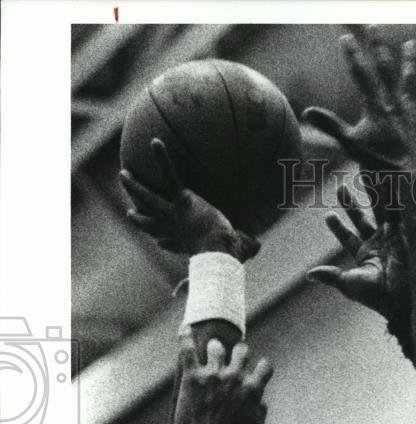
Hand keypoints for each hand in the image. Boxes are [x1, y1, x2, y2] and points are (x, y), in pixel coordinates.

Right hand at [119, 139, 259, 261]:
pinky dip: (162, 158)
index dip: (164, 242)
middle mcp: (174, 230)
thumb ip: (247, 247)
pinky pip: (169, 174)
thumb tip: (258, 247)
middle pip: (151, 224)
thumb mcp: (239, 251)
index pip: (170, 243)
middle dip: (139, 218)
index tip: (159, 241)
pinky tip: (156, 141)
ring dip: (135, 187)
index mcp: (185, 243)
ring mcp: (174, 214)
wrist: (220, 250)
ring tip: (124, 174)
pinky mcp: (181, 200)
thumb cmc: (230, 256)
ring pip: (147, 198)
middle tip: (130, 213)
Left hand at [175, 331, 272, 423]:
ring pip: (217, 347)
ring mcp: (214, 374)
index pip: (265, 367)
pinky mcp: (193, 376)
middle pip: (242, 351)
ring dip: (216, 349)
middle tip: (233, 359)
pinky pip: (188, 349)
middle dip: (239, 354)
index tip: (257, 372)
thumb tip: (261, 403)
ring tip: (212, 351)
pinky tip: (183, 329)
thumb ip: (260, 413)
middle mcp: (236, 376)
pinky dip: (185, 337)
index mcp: (254, 388)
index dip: (261, 369)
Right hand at [302, 31, 415, 173]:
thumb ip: (331, 126)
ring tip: (411, 44)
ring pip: (411, 81)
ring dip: (410, 62)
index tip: (345, 37)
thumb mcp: (352, 146)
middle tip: (375, 27)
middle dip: (378, 47)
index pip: (361, 76)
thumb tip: (306, 112)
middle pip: (385, 70)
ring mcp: (412, 114)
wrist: (413, 177)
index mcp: (376, 108)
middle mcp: (395, 106)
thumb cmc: (381, 165)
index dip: (352, 56)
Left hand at [307, 181, 408, 323]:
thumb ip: (333, 276)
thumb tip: (310, 274)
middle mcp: (379, 244)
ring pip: (380, 210)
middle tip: (340, 187)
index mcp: (365, 256)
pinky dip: (394, 195)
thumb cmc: (379, 296)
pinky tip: (388, 180)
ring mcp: (394, 237)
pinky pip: (400, 209)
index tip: (328, 215)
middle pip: (362, 218)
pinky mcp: (408, 232)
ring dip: (372, 193)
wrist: (407, 297)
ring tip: (363, 173)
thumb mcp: (352, 284)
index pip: (348, 237)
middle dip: (351, 203)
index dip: (338, 227)